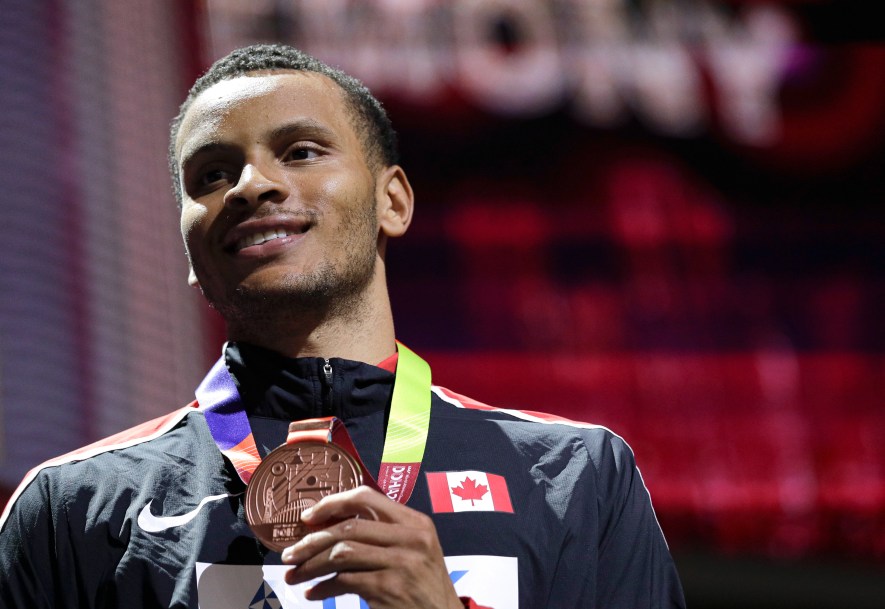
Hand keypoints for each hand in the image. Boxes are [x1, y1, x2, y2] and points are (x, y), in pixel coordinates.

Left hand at [281, 485, 463, 608]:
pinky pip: (344, 582)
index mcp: (414, 522)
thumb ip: (383, 534)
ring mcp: (401, 563)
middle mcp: (410, 538)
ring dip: (311, 566)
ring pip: (341, 554)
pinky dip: (322, 588)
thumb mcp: (414, 550)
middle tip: (289, 554)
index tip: (308, 517)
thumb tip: (329, 527)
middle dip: (311, 541)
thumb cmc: (422, 585)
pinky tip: (314, 593)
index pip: (366, 498)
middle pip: (348, 528)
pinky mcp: (389, 588)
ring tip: (294, 575)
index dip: (332, 503)